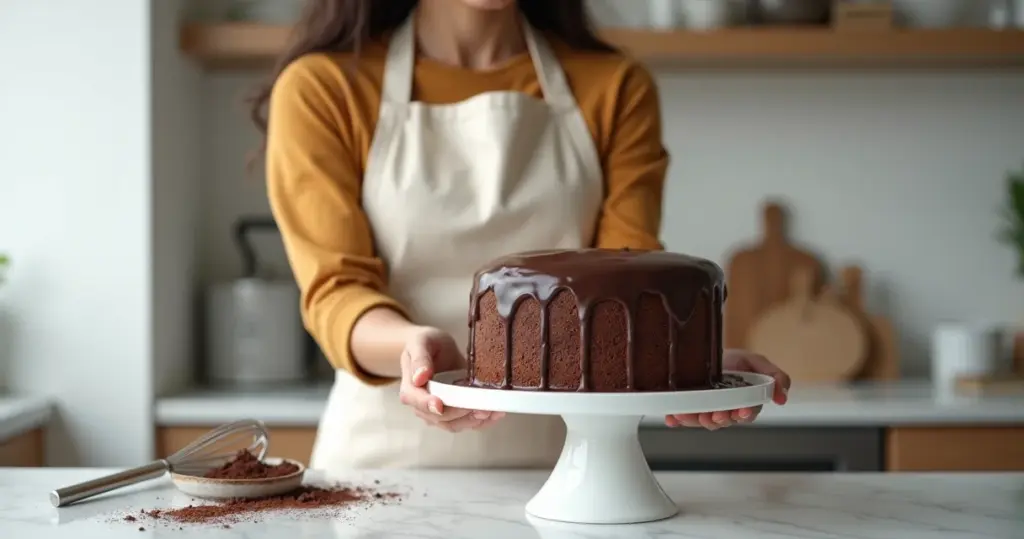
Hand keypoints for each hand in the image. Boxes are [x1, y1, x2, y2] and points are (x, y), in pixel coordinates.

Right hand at [398, 327, 504, 431]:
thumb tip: (419, 377)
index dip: (428, 404)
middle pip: (440, 417)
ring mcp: (439, 412)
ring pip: (454, 424)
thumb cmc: (427, 343)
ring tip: (492, 411)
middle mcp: (423, 405)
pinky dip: (481, 422)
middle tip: (480, 407)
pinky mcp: (454, 413)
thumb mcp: (421, 342)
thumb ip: (419, 358)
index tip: (439, 405)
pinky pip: (466, 422)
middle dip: (461, 414)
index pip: (417, 401)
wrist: (436, 348)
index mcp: (411, 389)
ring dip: (474, 421)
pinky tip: (495, 414)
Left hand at [664, 350, 790, 429]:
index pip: (746, 413)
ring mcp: (705, 410)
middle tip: (714, 414)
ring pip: (702, 422)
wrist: (706, 352)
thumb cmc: (733, 360)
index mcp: (743, 402)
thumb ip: (775, 377)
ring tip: (689, 414)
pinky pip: (682, 418)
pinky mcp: (688, 409)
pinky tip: (672, 418)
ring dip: (696, 421)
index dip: (744, 414)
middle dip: (718, 419)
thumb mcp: (756, 362)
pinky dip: (676, 420)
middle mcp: (724, 409)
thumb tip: (782, 397)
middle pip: (723, 421)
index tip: (740, 411)